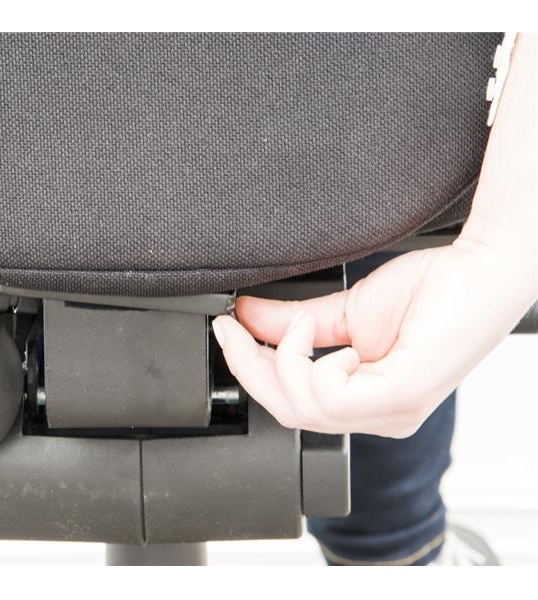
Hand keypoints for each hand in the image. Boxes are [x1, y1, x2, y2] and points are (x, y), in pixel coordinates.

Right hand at [212, 33, 536, 437]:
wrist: (481, 271)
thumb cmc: (433, 290)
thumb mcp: (344, 310)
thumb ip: (293, 322)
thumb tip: (245, 319)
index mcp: (366, 400)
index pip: (291, 405)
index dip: (249, 371)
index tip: (224, 331)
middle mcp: (379, 417)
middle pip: (288, 413)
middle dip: (250, 368)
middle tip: (232, 328)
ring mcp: (392, 412)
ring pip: (302, 410)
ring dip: (284, 361)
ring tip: (301, 325)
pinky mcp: (401, 394)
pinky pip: (329, 398)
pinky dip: (311, 363)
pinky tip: (326, 338)